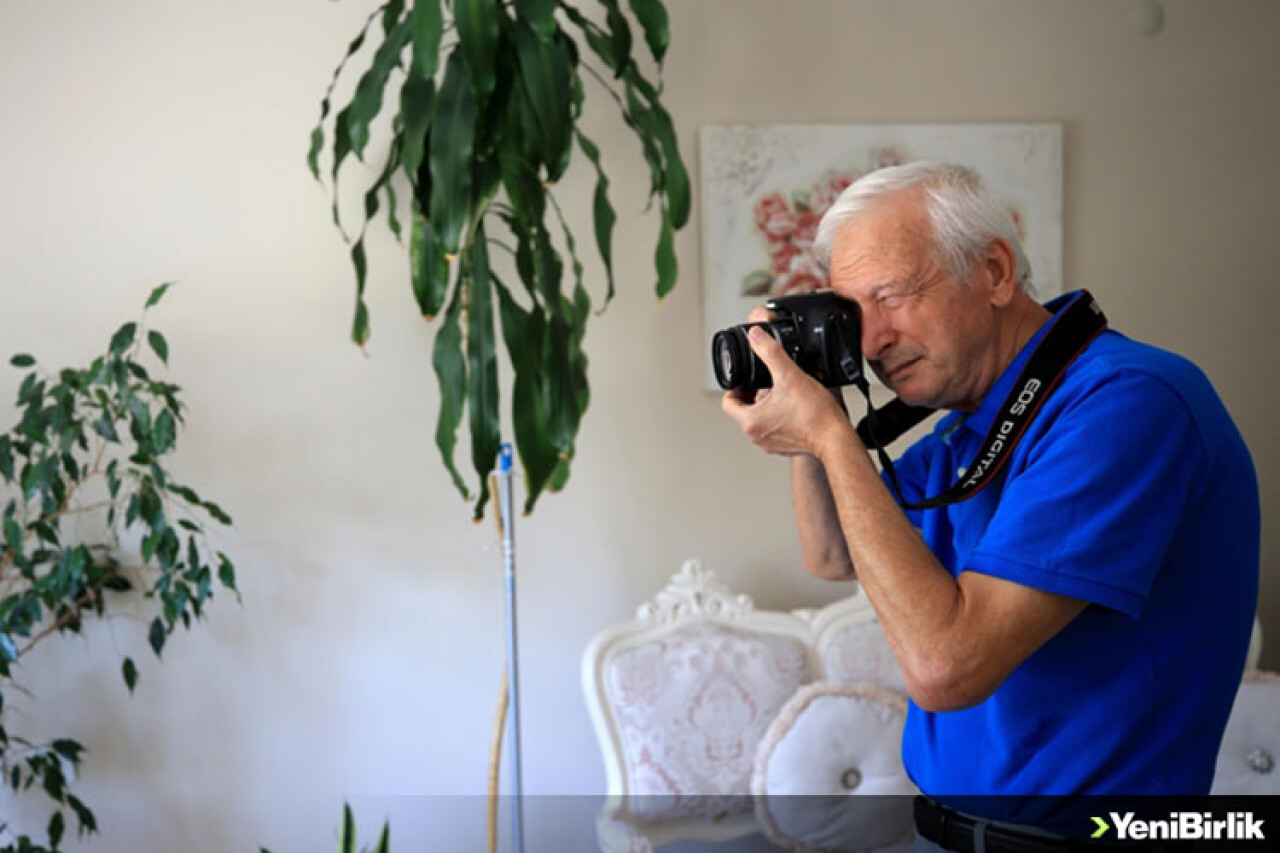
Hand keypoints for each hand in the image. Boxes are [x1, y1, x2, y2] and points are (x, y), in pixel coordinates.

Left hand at [721, 326, 852, 457]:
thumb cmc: (815, 415)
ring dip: (768, 405)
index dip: (735, 387)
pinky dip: (780, 417)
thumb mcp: (790, 375)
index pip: (728, 402)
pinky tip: (795, 407)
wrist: (836, 439)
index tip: (746, 379)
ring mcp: (770, 444)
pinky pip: (775, 429)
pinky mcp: (784, 447)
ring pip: (760, 419)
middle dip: (754, 394)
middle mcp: (756, 437)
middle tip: (769, 383)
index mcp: (750, 422)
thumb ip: (770, 352)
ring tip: (784, 394)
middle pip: (745, 409)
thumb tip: (756, 336)